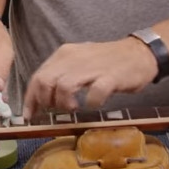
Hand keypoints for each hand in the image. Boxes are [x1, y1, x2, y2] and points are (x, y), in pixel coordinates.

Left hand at [22, 38, 157, 119]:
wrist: (139, 53)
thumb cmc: (107, 61)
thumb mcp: (79, 61)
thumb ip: (61, 74)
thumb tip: (42, 96)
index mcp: (64, 54)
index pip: (38, 76)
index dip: (30, 98)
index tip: (29, 115)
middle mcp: (74, 58)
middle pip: (45, 82)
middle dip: (45, 101)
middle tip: (55, 111)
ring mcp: (92, 67)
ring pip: (64, 87)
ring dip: (64, 103)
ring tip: (74, 108)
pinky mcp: (110, 77)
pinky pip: (94, 93)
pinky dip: (90, 103)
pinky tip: (93, 104)